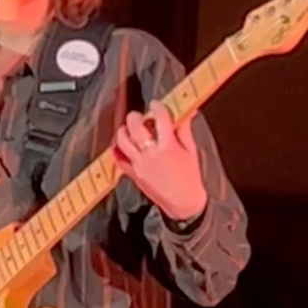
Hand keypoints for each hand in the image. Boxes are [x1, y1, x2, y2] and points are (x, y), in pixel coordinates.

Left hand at [114, 100, 207, 221]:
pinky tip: (120, 144)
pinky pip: (118, 160)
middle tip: (139, 116)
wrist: (184, 202)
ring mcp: (139, 165)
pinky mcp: (133, 175)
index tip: (156, 104)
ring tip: (128, 129)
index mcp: (168, 146)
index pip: (160, 119)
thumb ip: (185, 130)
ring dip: (123, 131)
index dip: (157, 107)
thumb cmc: (190, 177)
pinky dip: (116, 150)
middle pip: (136, 127)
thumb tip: (188, 112)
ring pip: (123, 141)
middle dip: (135, 117)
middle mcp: (151, 154)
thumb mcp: (191, 151)